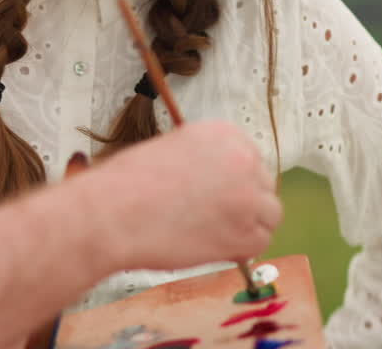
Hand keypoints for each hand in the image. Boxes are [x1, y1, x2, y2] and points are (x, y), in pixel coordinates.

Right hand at [77, 120, 281, 272]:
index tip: (216, 195)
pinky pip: (259, 243)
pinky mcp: (246, 232)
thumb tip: (217, 185)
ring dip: (246, 226)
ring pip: (268, 215)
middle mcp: (243, 159)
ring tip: (210, 233)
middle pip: (262, 186)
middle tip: (212, 218)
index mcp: (224, 133)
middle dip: (242, 203)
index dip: (233, 182)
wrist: (113, 212)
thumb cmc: (127, 184)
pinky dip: (240, 249)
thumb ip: (203, 161)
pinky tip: (210, 246)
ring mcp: (249, 196)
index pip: (249, 160)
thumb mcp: (171, 149)